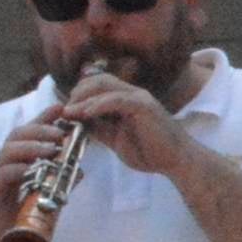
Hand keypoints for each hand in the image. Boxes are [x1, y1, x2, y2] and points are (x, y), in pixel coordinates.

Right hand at [0, 109, 75, 241]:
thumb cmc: (20, 216)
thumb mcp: (44, 196)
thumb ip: (59, 181)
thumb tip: (80, 170)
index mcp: (16, 160)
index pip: (29, 133)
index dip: (43, 118)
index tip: (61, 107)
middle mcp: (3, 163)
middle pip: (18, 136)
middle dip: (40, 129)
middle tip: (60, 132)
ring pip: (8, 151)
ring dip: (31, 147)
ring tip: (52, 149)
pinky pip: (1, 175)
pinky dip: (17, 169)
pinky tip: (31, 169)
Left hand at [53, 69, 184, 180]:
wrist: (176, 161)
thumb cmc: (150, 152)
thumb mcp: (115, 139)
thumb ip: (99, 128)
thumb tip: (77, 122)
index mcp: (127, 100)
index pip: (98, 86)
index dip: (79, 95)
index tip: (65, 111)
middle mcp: (133, 94)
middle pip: (98, 80)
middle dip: (77, 93)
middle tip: (64, 110)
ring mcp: (139, 98)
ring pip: (104, 85)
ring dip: (83, 97)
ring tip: (70, 111)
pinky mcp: (144, 106)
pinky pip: (115, 99)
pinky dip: (97, 105)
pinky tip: (85, 114)